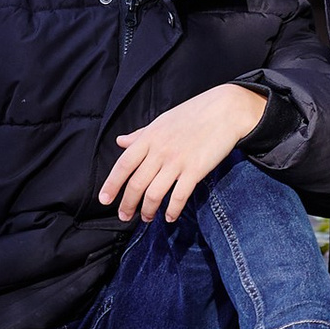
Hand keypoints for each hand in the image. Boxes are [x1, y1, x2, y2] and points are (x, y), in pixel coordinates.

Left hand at [98, 81, 267, 224]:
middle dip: (127, 204)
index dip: (112, 184)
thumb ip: (140, 134)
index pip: (123, 165)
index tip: (104, 200)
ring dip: (147, 210)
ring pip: (154, 193)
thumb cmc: (193, 114)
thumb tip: (120, 141)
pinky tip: (170, 217)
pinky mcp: (195, 170)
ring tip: (146, 218)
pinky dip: (172, 210)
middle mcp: (159, 150)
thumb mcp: (162, 121)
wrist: (225, 109)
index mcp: (149, 137)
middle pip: (136, 183)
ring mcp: (177, 161)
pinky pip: (179, 196)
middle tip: (124, 216)